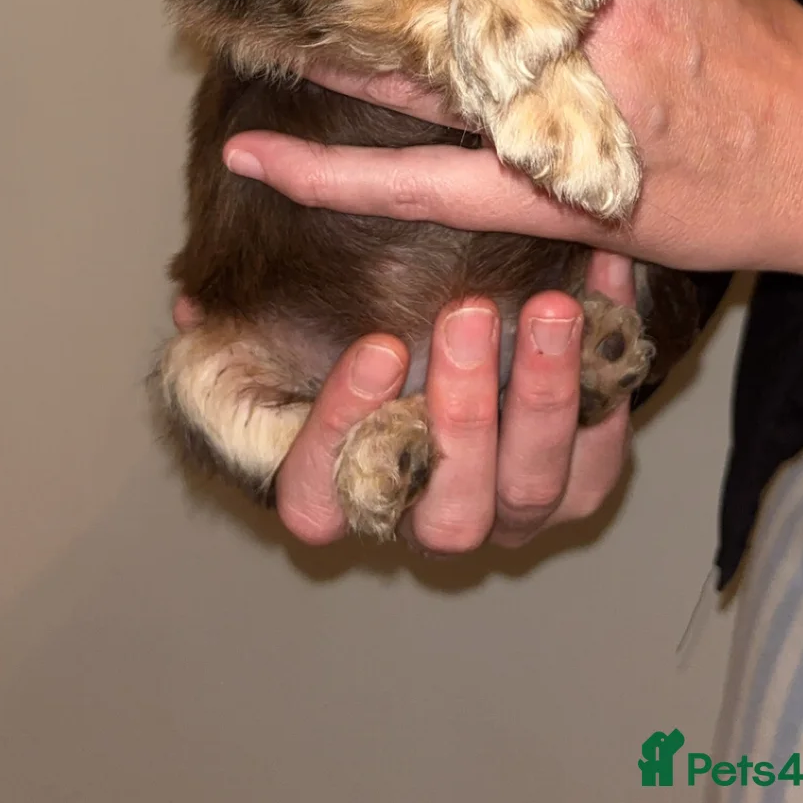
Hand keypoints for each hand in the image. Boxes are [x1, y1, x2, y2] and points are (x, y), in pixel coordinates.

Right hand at [174, 249, 634, 550]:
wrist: (488, 334)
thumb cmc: (379, 337)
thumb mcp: (309, 330)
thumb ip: (252, 327)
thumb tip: (193, 308)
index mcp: (352, 492)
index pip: (321, 500)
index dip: (344, 434)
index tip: (375, 347)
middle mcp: (432, 519)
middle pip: (448, 509)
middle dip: (462, 413)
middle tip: (469, 314)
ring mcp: (513, 511)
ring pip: (532, 486)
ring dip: (544, 394)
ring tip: (553, 306)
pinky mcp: (581, 483)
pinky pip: (603, 443)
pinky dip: (609, 366)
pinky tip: (608, 282)